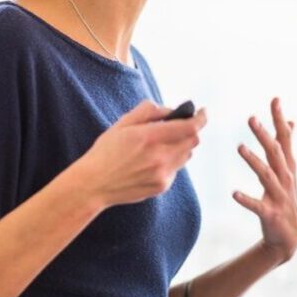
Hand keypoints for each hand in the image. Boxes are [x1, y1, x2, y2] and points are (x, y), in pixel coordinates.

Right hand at [75, 99, 206, 208]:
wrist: (94, 184)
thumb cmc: (105, 152)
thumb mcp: (123, 124)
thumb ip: (148, 111)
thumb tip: (170, 110)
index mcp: (150, 137)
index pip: (190, 127)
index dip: (201, 118)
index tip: (203, 112)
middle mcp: (160, 157)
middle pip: (193, 141)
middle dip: (190, 130)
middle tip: (179, 126)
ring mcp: (163, 174)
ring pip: (186, 155)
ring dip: (181, 146)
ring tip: (161, 145)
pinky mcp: (162, 186)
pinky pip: (176, 169)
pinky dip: (171, 161)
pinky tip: (152, 161)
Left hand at [233, 97, 296, 264]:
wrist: (291, 236)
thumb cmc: (286, 197)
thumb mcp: (289, 170)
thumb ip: (287, 145)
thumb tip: (291, 121)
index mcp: (287, 167)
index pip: (285, 138)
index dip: (279, 119)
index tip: (275, 99)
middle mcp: (286, 178)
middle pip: (275, 153)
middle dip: (264, 135)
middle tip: (251, 118)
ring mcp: (279, 196)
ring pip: (266, 175)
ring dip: (253, 161)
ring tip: (240, 147)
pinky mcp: (271, 214)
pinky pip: (257, 206)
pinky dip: (246, 199)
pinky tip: (233, 193)